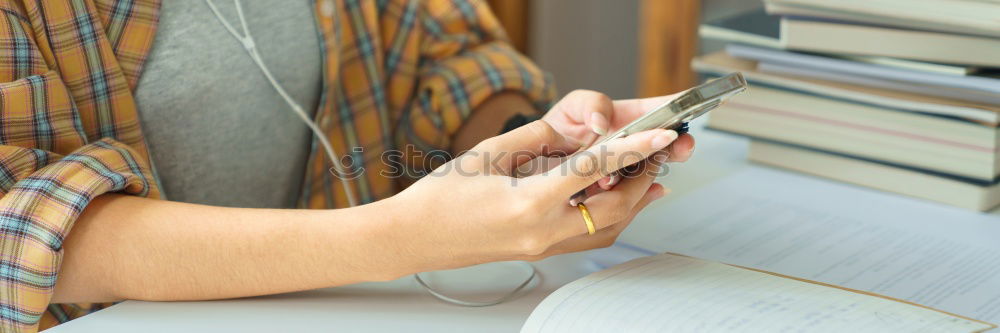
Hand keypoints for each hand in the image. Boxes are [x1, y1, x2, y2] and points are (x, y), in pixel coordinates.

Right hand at [388, 121, 677, 270]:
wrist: (415, 237)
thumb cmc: (441, 197)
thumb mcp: (486, 153)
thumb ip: (534, 137)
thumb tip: (568, 133)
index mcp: (528, 202)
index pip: (595, 170)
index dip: (633, 150)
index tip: (659, 136)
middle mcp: (542, 231)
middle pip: (614, 207)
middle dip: (642, 178)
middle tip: (657, 154)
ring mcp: (542, 246)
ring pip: (609, 228)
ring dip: (634, 202)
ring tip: (650, 177)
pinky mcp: (540, 251)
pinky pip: (590, 237)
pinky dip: (614, 218)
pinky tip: (619, 202)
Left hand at [539, 90, 695, 187]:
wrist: (537, 162)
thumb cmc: (559, 129)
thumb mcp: (573, 106)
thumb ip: (591, 104)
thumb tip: (603, 123)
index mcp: (630, 119)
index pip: (660, 110)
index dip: (680, 107)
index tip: (693, 104)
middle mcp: (632, 146)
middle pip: (664, 146)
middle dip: (676, 146)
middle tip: (680, 146)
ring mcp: (624, 171)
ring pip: (645, 174)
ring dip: (642, 172)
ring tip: (618, 167)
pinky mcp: (611, 194)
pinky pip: (623, 196)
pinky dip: (618, 191)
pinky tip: (605, 185)